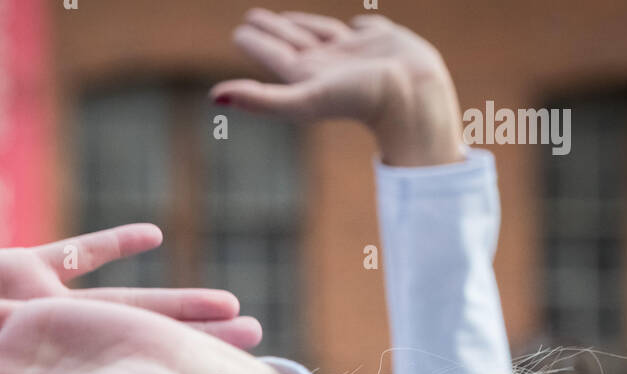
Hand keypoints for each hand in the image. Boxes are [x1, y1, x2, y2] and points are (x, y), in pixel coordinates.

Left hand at [211, 10, 465, 166]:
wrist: (412, 96)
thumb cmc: (360, 100)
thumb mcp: (303, 100)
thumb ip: (260, 100)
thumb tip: (214, 97)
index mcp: (307, 78)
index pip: (275, 56)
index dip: (256, 43)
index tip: (239, 32)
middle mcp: (328, 66)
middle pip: (293, 43)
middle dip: (273, 31)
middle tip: (253, 19)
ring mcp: (356, 54)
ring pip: (323, 34)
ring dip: (304, 25)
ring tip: (289, 19)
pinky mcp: (383, 42)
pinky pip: (363, 30)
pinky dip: (354, 26)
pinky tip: (352, 26)